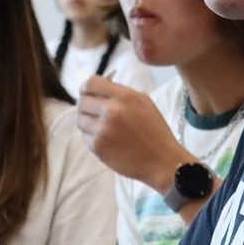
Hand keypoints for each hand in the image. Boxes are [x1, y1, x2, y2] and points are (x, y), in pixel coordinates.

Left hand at [77, 74, 187, 191]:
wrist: (162, 161)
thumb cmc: (154, 131)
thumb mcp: (143, 102)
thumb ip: (120, 92)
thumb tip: (99, 86)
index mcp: (125, 96)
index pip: (91, 83)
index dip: (86, 88)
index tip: (87, 94)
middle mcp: (112, 110)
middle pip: (82, 101)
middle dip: (86, 106)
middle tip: (95, 114)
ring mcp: (103, 129)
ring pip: (81, 120)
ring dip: (88, 123)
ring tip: (104, 129)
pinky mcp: (98, 146)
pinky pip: (85, 137)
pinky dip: (93, 139)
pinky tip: (108, 141)